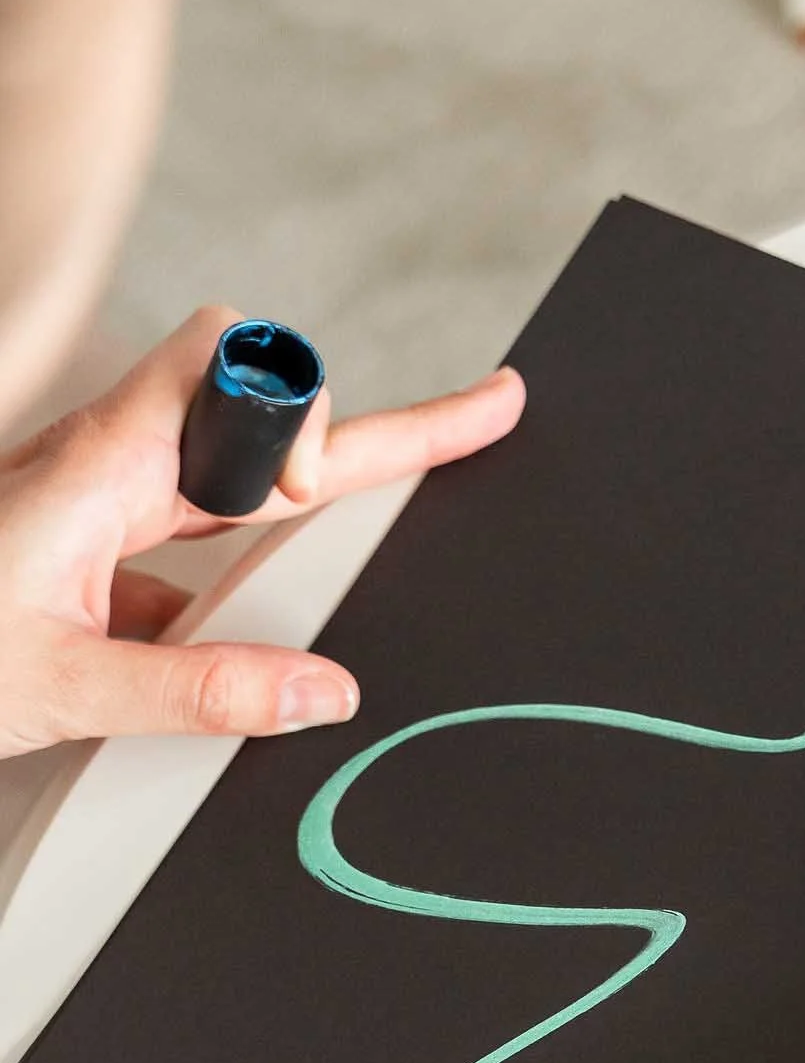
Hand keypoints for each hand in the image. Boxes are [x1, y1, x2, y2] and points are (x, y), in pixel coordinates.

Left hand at [0, 308, 523, 755]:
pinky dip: (237, 579)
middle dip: (370, 427)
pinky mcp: (85, 552)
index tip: (353, 469)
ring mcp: (96, 507)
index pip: (233, 369)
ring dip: (305, 498)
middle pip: (265, 420)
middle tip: (488, 414)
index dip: (301, 407)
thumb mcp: (59, 688)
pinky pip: (189, 545)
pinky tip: (244, 645)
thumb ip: (199, 692)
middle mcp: (106, 468)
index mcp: (101, 467)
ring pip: (232, 480)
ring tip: (417, 484)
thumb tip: (324, 693)